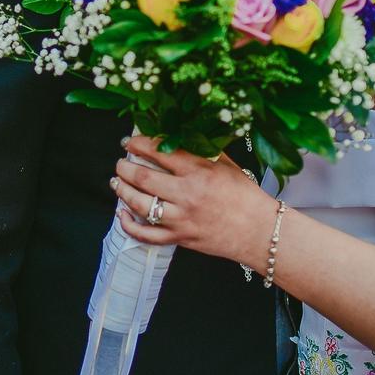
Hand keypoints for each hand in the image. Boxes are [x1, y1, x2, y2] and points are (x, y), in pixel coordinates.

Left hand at [111, 136, 278, 268]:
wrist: (257, 230)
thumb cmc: (244, 195)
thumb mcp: (225, 164)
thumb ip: (201, 149)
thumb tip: (177, 135)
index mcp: (199, 171)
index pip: (160, 151)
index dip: (139, 144)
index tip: (131, 142)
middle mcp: (187, 194)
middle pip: (143, 177)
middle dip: (125, 167)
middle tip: (120, 162)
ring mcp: (181, 218)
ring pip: (140, 204)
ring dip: (123, 191)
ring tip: (117, 182)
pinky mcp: (179, 238)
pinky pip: (146, 234)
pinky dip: (129, 225)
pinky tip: (122, 214)